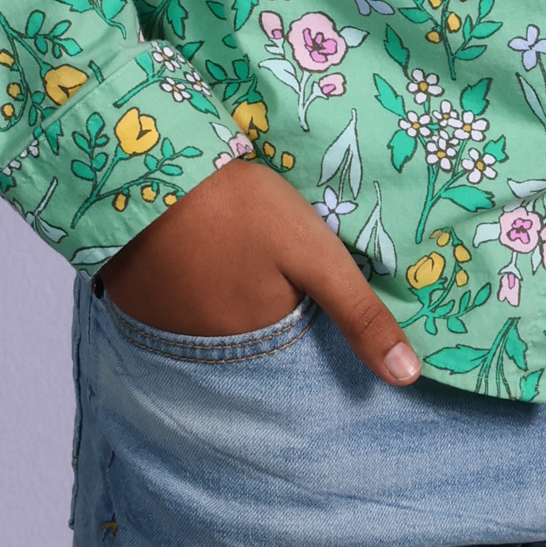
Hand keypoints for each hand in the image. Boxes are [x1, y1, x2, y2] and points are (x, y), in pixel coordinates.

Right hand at [95, 155, 422, 384]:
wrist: (148, 169)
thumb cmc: (240, 211)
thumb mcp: (314, 254)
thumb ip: (359, 312)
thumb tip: (409, 378)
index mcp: (257, 348)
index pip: (297, 354)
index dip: (310, 322)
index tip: (309, 292)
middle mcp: (207, 357)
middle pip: (254, 340)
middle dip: (268, 314)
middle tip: (266, 266)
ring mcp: (165, 332)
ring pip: (215, 326)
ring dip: (227, 301)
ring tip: (237, 259)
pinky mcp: (136, 303)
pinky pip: (176, 310)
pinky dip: (191, 290)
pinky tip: (201, 257)